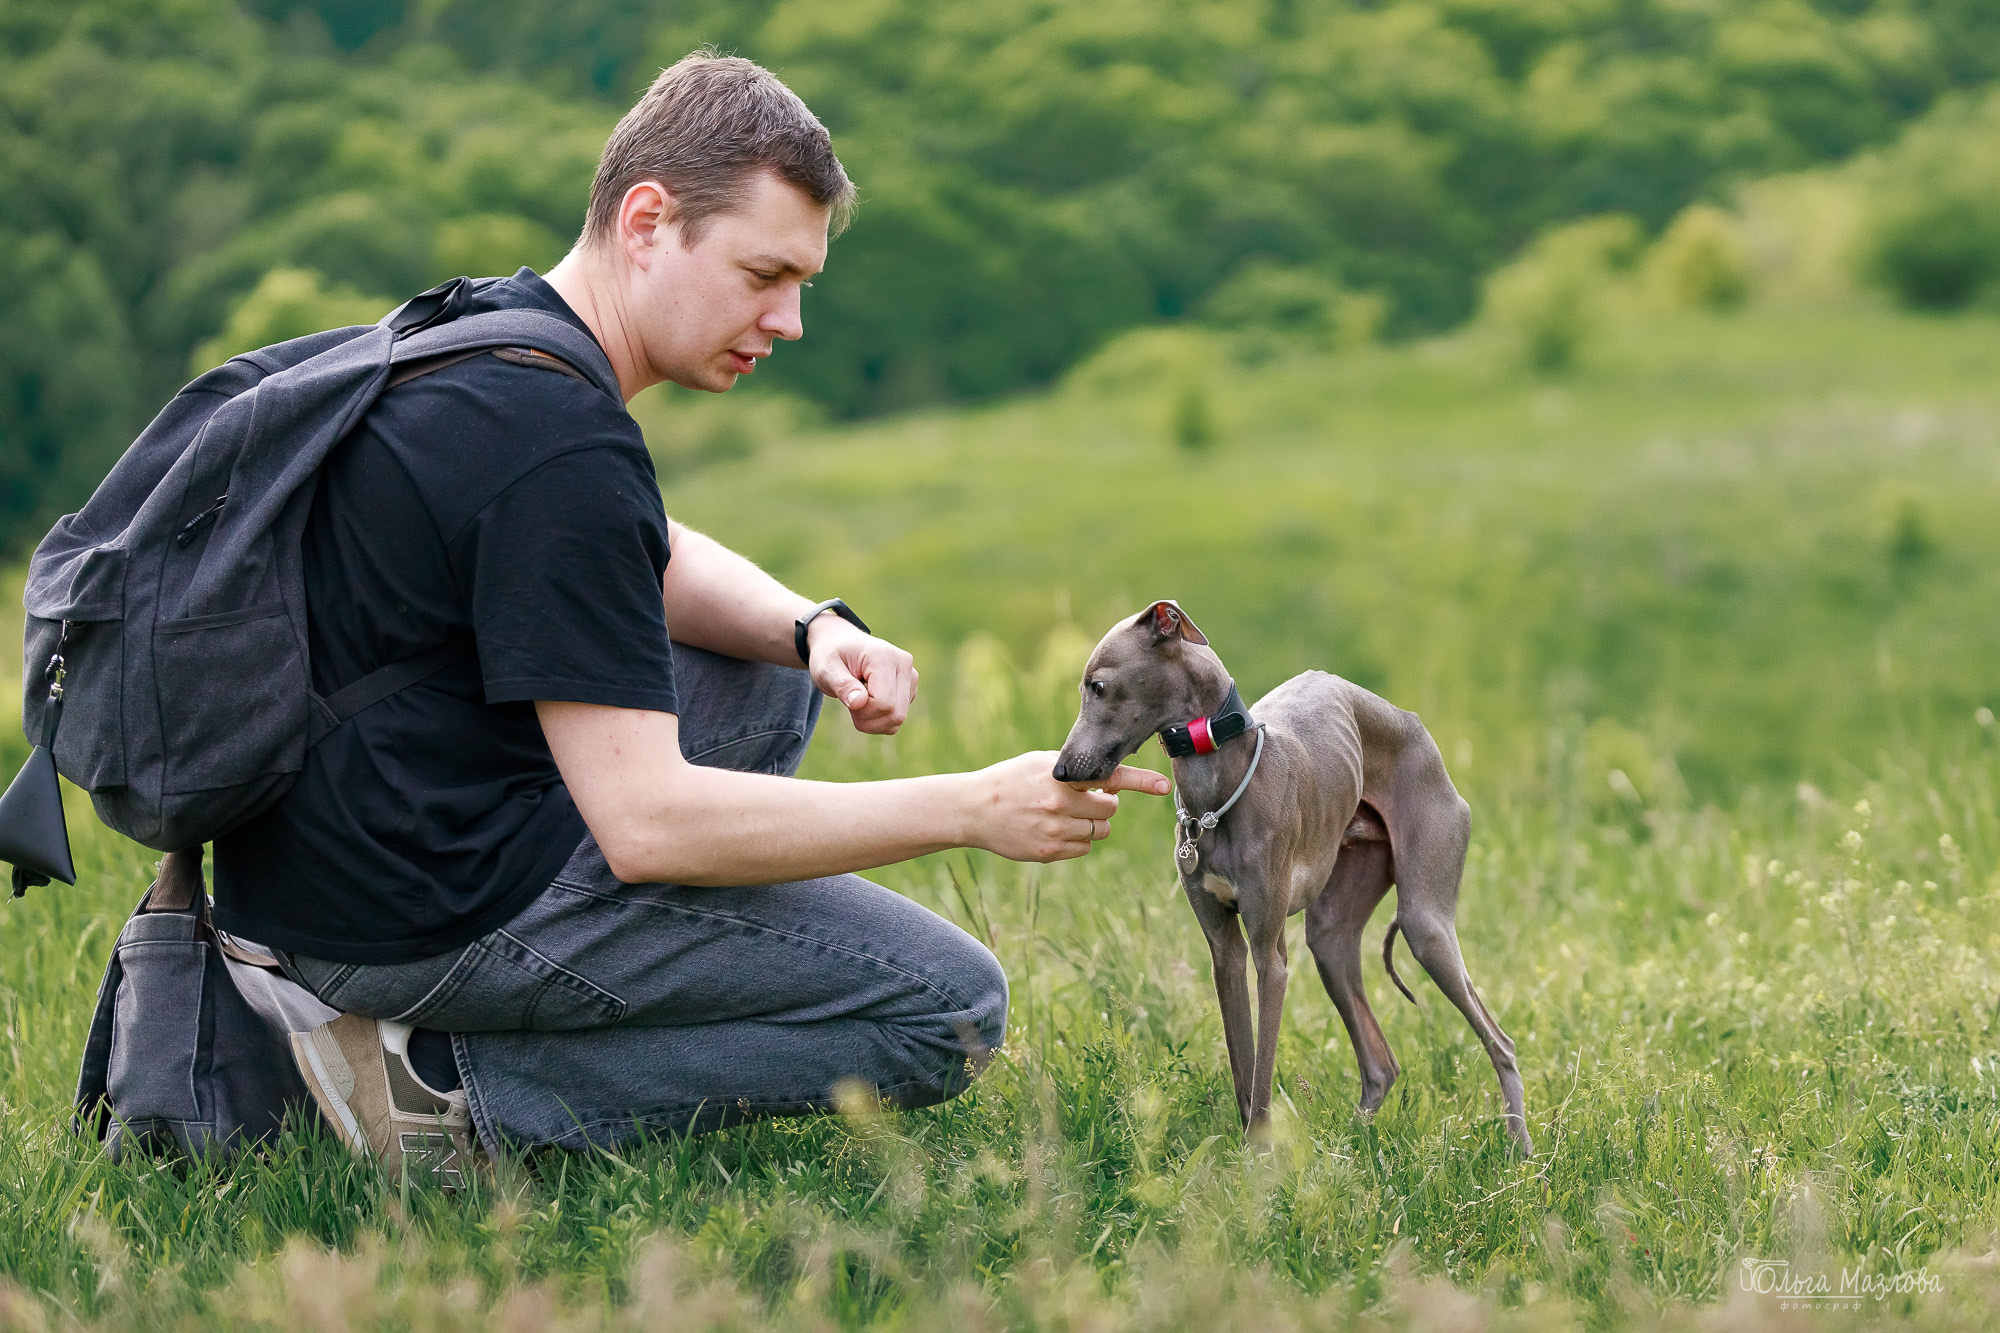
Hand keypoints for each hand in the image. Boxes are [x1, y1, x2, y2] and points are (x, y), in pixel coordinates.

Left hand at [807, 614, 917, 734]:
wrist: (839, 643)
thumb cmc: (831, 655)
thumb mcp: (827, 669)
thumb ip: (842, 685)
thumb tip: (859, 702)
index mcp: (884, 657)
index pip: (883, 703)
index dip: (862, 712)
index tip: (846, 699)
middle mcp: (903, 664)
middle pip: (895, 714)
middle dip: (868, 719)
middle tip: (850, 704)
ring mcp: (910, 676)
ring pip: (898, 718)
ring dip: (873, 721)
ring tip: (857, 700)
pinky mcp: (910, 687)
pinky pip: (897, 717)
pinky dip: (879, 719)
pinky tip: (867, 702)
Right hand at [963, 751, 1171, 862]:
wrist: (973, 809)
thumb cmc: (1010, 781)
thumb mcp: (1039, 764)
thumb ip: (1074, 770)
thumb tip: (1109, 780)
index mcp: (1061, 778)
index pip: (1110, 777)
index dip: (1141, 781)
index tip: (1164, 786)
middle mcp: (1061, 804)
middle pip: (1109, 809)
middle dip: (1102, 805)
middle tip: (1080, 801)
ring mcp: (1055, 831)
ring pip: (1099, 832)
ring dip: (1090, 824)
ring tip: (1062, 816)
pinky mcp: (1049, 852)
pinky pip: (1083, 849)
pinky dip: (1076, 841)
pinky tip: (1052, 830)